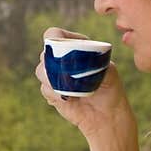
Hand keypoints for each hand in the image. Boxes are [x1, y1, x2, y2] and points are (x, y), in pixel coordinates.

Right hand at [37, 27, 133, 144]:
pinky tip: (67, 99)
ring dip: (51, 79)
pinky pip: (44, 88)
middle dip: (52, 63)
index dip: (52, 39)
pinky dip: (54, 93)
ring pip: (40, 71)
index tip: (58, 49)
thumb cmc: (110, 89)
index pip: (54, 35)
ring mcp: (55, 75)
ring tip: (68, 89)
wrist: (106, 115)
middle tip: (65, 73)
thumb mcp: (108, 70)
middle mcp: (62, 59)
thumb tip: (75, 60)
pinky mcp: (52, 91)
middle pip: (44, 53)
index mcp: (75, 46)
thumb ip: (93, 60)